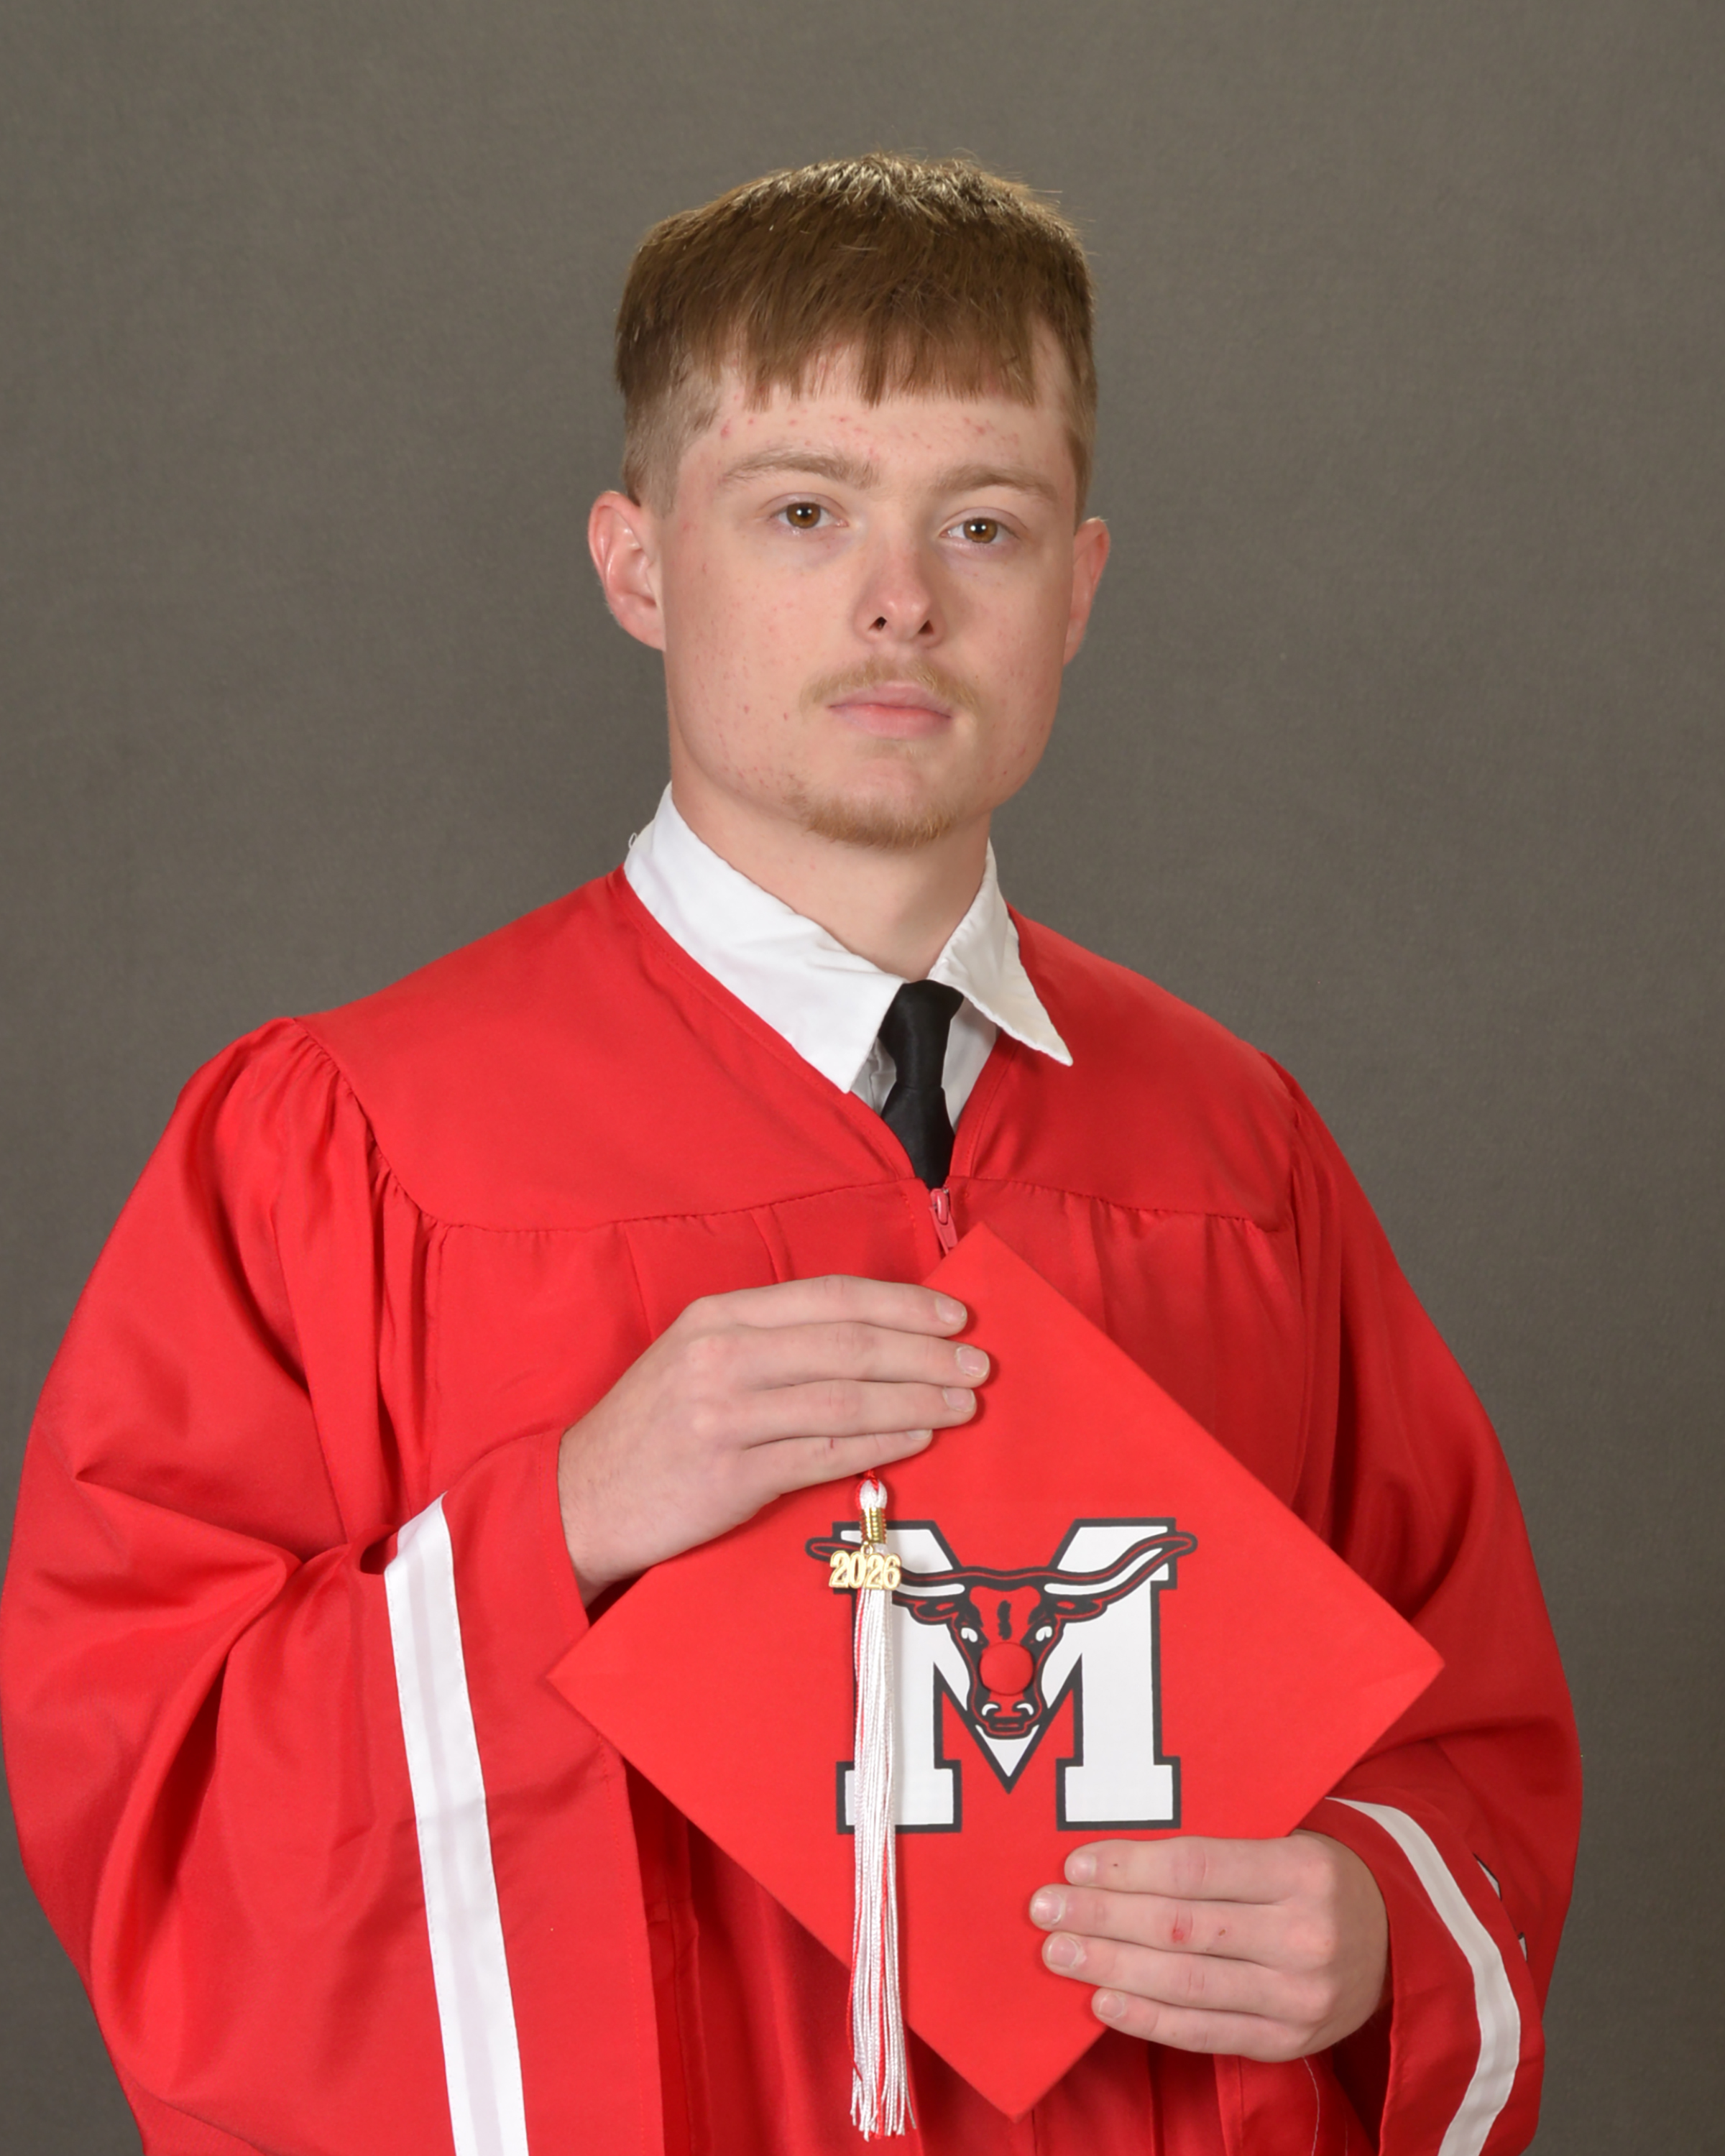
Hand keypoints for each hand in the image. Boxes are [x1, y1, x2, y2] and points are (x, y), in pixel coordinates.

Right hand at [557, 1274, 988, 1601]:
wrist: (579, 1498)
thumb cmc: (650, 1427)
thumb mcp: (696, 1356)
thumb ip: (770, 1340)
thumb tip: (872, 1336)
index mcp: (717, 1315)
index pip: (830, 1297)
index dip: (901, 1302)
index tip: (954, 1313)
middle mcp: (721, 1357)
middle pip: (849, 1344)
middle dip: (925, 1352)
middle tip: (978, 1362)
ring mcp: (725, 1416)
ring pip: (846, 1400)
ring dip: (917, 1400)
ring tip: (964, 1403)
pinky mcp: (732, 1476)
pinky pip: (826, 1456)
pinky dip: (881, 1445)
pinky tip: (918, 1438)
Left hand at [1029, 1833, 1388, 2058]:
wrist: (1395, 1943)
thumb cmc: (1316, 1876)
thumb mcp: (1285, 1839)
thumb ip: (1216, 1845)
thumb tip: (1118, 1850)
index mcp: (1303, 1870)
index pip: (1197, 1868)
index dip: (1129, 1867)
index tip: (1074, 1864)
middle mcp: (1304, 1936)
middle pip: (1182, 1928)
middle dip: (1104, 1917)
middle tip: (1046, 1909)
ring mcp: (1299, 1998)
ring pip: (1187, 1984)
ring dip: (1113, 1968)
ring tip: (1061, 1954)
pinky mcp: (1287, 2042)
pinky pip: (1205, 2033)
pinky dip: (1149, 2020)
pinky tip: (1105, 2001)